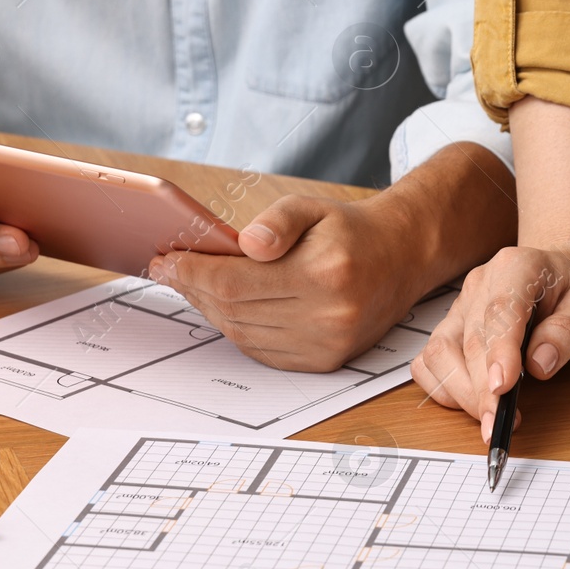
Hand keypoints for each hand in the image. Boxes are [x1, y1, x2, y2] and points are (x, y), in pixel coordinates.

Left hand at [150, 193, 428, 371]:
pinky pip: (262, 351)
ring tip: (196, 286)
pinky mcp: (326, 361)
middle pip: (234, 310)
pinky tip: (227, 307)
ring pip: (243, 335)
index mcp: (326, 274)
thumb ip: (276, 220)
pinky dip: (238, 330)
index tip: (167, 260)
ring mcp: (329, 344)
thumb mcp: (312, 207)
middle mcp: (330, 316)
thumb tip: (244, 243)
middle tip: (171, 270)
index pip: (234, 282)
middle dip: (194, 289)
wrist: (401, 258)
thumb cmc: (351, 231)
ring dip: (212, 311)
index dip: (192, 273)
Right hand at [412, 245, 569, 439]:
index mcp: (516, 268)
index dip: (498, 353)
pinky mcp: (451, 328)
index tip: (503, 388)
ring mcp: (461, 306)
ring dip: (460, 393)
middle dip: (482, 391)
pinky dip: (443, 387)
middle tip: (502, 425)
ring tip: (492, 417)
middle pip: (469, 340)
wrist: (565, 272)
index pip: (500, 311)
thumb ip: (567, 332)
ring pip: (439, 353)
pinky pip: (430, 361)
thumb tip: (540, 364)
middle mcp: (480, 284)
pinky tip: (470, 402)